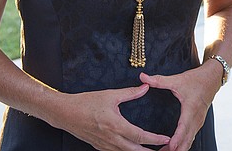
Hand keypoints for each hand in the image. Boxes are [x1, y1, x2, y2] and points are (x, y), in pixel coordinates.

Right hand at [55, 84, 170, 150]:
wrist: (64, 113)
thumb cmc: (86, 102)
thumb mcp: (110, 95)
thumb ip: (130, 92)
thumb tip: (146, 86)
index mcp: (115, 125)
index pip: (139, 136)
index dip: (154, 139)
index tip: (166, 139)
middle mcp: (110, 138)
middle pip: (134, 150)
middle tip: (165, 150)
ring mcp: (104, 144)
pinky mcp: (98, 146)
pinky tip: (133, 150)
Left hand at [140, 65, 219, 150]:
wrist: (213, 77)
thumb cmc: (197, 79)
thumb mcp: (177, 79)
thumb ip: (159, 80)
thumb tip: (142, 76)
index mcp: (191, 108)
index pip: (184, 127)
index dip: (177, 138)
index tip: (170, 146)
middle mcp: (196, 118)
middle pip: (187, 140)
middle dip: (175, 149)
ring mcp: (198, 122)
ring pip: (189, 141)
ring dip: (178, 149)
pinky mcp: (198, 123)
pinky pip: (191, 138)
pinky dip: (182, 145)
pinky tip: (173, 149)